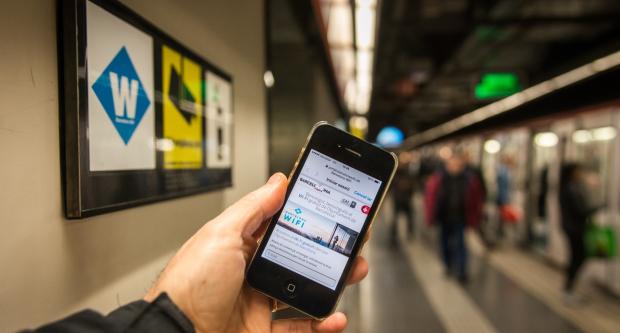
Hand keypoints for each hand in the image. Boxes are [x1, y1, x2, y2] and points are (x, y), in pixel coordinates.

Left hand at [145, 173, 368, 332]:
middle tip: (350, 241)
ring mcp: (256, 304)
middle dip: (327, 250)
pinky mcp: (260, 331)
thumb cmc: (188, 285)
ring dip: (331, 282)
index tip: (331, 209)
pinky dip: (320, 323)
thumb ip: (252, 209)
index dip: (306, 216)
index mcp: (239, 246)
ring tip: (352, 271)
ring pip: (303, 290)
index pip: (279, 225)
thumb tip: (277, 182)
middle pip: (298, 258)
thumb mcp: (221, 235)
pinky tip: (334, 316)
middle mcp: (249, 273)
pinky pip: (298, 327)